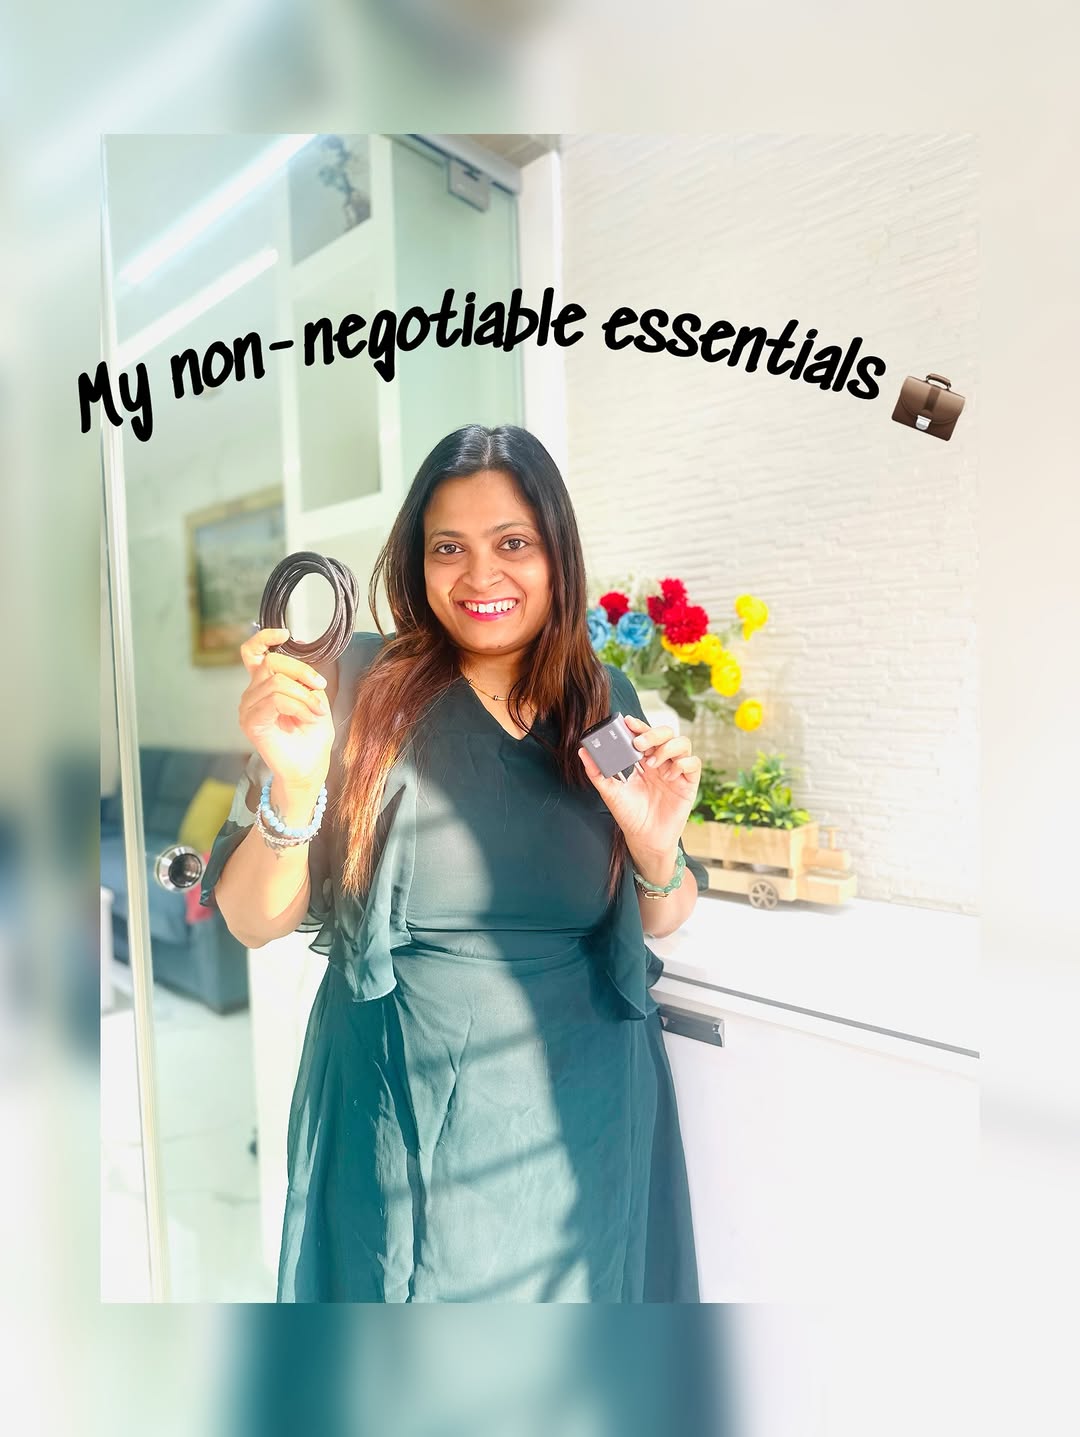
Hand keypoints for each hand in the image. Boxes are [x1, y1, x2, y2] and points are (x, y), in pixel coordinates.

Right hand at [238, 627, 333, 790]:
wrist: (308, 769)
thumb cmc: (312, 738)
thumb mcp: (315, 700)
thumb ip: (305, 680)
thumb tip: (300, 656)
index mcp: (264, 685)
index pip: (252, 653)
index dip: (264, 637)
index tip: (285, 632)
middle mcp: (251, 694)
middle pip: (271, 663)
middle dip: (301, 672)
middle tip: (320, 688)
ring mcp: (248, 708)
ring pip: (276, 682)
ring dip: (303, 695)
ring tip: (316, 712)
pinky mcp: (251, 722)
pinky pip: (275, 699)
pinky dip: (298, 705)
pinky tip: (308, 716)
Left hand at [577, 713, 701, 860]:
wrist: (645, 839)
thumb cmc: (630, 816)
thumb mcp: (610, 792)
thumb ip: (597, 772)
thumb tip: (583, 752)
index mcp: (643, 761)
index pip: (644, 735)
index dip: (638, 726)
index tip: (627, 722)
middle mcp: (661, 762)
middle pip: (665, 733)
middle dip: (653, 734)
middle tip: (638, 744)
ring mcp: (676, 771)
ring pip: (682, 743)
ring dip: (667, 748)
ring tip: (652, 764)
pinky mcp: (689, 783)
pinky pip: (694, 763)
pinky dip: (682, 764)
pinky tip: (668, 775)